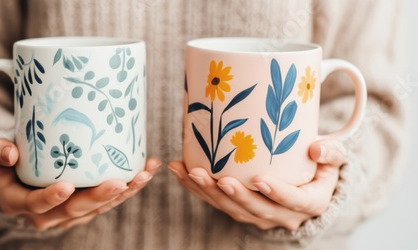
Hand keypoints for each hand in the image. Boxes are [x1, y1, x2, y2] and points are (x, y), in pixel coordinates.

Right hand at [0, 134, 160, 229]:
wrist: (12, 174)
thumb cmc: (0, 160)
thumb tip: (10, 152)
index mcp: (19, 202)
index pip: (35, 204)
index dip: (50, 198)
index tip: (66, 186)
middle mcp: (46, 214)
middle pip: (76, 209)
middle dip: (100, 196)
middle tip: (121, 181)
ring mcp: (68, 212)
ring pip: (98, 207)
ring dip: (124, 192)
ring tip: (144, 173)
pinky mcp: (85, 205)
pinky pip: (108, 200)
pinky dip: (128, 187)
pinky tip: (145, 170)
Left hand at [168, 139, 345, 229]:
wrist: (309, 185)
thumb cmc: (321, 166)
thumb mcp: (334, 158)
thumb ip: (331, 152)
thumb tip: (317, 148)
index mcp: (309, 203)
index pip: (293, 201)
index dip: (276, 193)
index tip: (259, 180)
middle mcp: (283, 215)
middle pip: (256, 208)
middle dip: (233, 195)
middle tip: (216, 178)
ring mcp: (260, 215)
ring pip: (232, 208)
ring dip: (208, 193)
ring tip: (190, 173)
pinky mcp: (242, 209)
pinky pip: (218, 203)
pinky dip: (198, 189)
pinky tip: (181, 172)